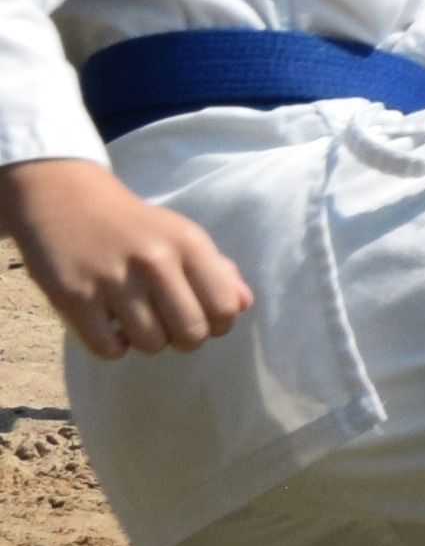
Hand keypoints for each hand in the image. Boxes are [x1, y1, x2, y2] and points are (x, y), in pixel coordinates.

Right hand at [5, 155, 251, 355]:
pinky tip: (106, 323)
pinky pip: (108, 349)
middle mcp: (154, 260)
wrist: (59, 196)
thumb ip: (217, 270)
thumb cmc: (130, 225)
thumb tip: (244, 304)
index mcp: (188, 243)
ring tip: (132, 317)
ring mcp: (111, 279)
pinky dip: (110, 345)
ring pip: (150, 345)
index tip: (198, 315)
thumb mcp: (180, 235)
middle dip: (182, 339)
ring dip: (144, 340)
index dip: (216, 323)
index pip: (225, 309)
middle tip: (165, 323)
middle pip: (191, 335)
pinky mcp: (72, 296)